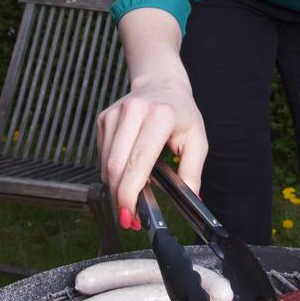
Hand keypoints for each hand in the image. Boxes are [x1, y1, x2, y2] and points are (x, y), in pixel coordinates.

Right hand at [97, 79, 207, 231]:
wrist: (161, 83)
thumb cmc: (181, 113)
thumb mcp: (197, 140)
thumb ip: (192, 171)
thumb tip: (191, 200)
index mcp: (160, 116)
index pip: (138, 161)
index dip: (130, 192)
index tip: (130, 214)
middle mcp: (134, 111)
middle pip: (116, 166)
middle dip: (119, 197)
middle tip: (128, 217)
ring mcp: (115, 113)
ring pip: (106, 163)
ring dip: (115, 187)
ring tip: (130, 199)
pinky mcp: (103, 118)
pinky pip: (102, 155)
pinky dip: (112, 171)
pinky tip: (126, 174)